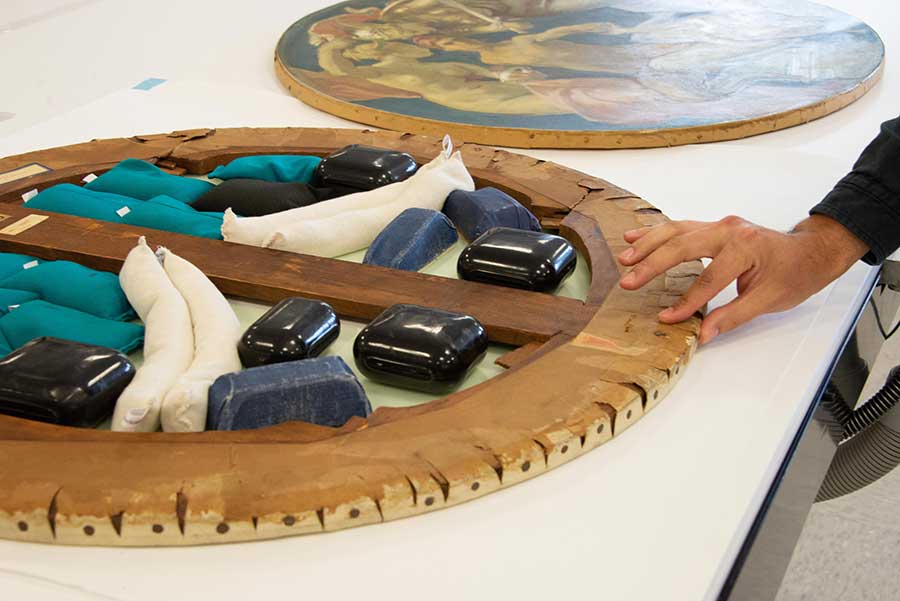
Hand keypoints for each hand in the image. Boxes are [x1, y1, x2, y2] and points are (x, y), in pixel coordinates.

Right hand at [617, 215, 868, 343]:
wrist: (812, 251)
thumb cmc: (795, 274)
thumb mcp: (769, 300)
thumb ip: (733, 315)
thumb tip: (703, 334)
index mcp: (745, 247)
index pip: (708, 279)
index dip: (686, 302)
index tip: (667, 318)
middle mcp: (729, 230)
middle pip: (682, 246)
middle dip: (652, 265)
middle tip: (629, 282)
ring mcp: (720, 225)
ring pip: (675, 230)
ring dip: (648, 244)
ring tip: (624, 258)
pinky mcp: (714, 227)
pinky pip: (680, 227)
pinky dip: (656, 232)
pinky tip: (635, 237)